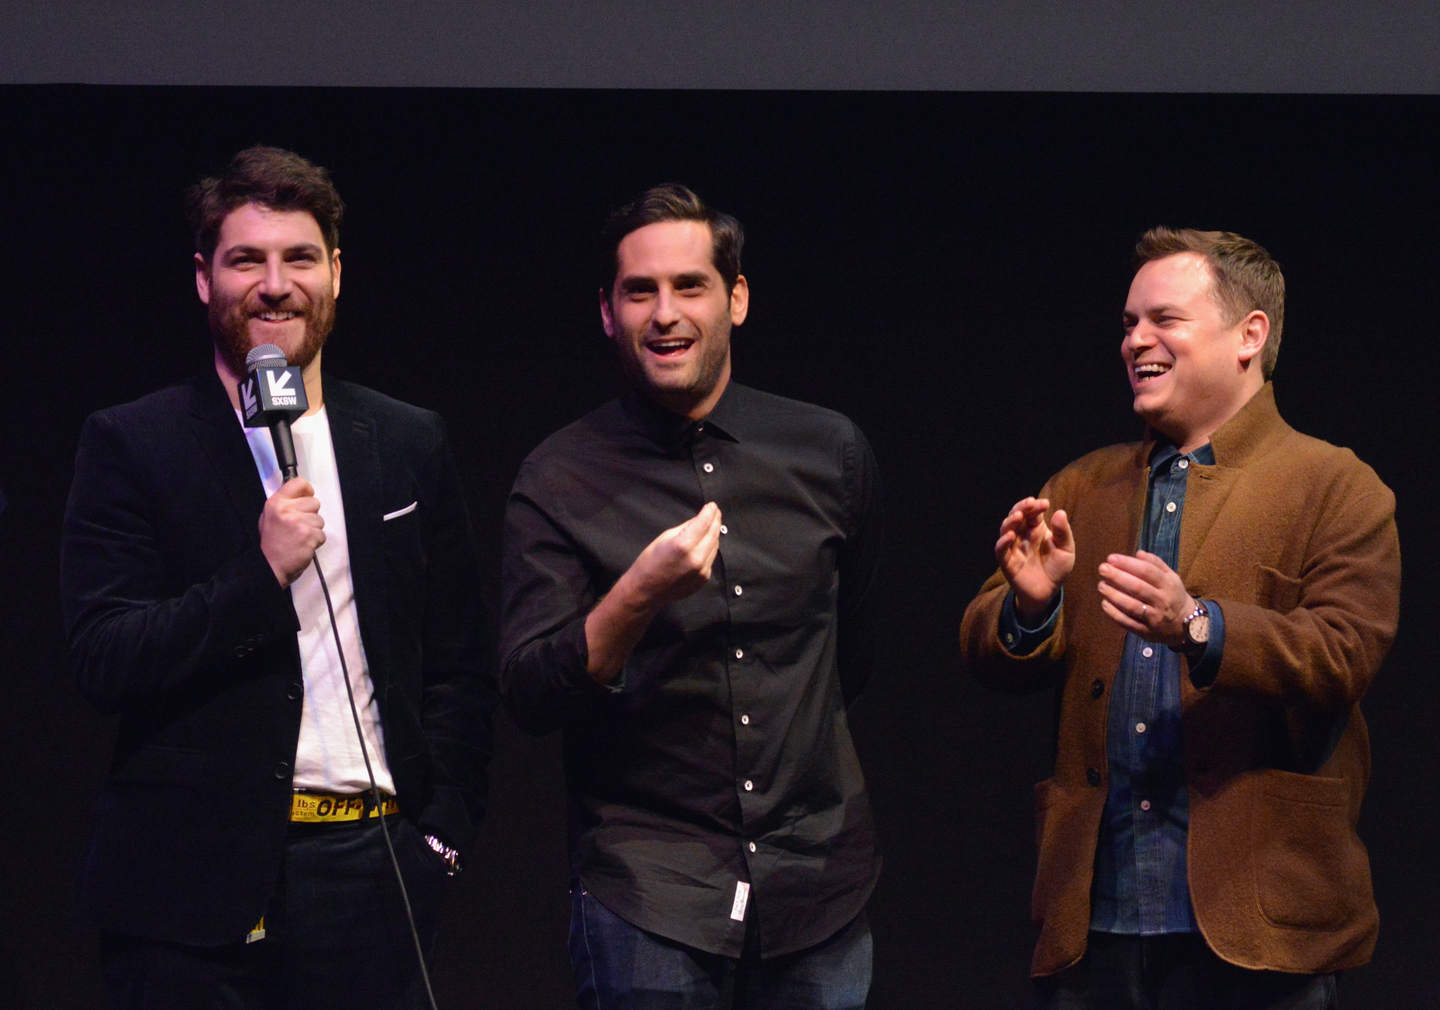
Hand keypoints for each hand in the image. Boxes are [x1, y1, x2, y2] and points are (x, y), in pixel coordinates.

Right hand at [259, 478, 324, 586]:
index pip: (299, 483)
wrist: (270, 566)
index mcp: (276, 503)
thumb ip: (284, 504)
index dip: (307, 491)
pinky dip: (315, 541)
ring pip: (320, 520)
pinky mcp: (309, 536)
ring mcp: (299, 523)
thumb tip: (302, 495)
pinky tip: (303, 546)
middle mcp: (287, 510)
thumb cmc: (271, 543)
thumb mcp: (269, 517)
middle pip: (315, 502)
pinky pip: (322, 534)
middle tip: (298, 526)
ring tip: (299, 538)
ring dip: (313, 530)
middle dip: (310, 515)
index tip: (305, 499)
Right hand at [584, 503, 722, 682]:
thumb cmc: (650, 561)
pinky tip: (705, 544)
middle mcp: (697, 558)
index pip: (704, 523)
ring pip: (715, 547)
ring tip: (711, 525)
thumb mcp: (664, 538)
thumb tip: (700, 520)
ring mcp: (702, 571)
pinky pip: (710, 559)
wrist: (646, 591)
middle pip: (713, 534)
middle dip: (715, 521)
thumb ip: (685, 528)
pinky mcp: (704, 579)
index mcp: (684, 545)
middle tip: (716, 512)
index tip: (713, 505)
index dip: (710, 512)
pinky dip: (709, 549)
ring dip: (714, 535)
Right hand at [995, 497, 1074, 621]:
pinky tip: (1010, 536)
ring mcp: (1013, 547)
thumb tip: (1059, 512)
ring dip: (1010, 521)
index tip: (1044, 503)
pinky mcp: (1007, 562)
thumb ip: (1063, 532)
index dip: (1036, 506)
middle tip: (1029, 503)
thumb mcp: (1066, 550)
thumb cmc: (1057, 568)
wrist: (1049, 592)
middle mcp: (1022, 535)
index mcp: (1036, 529)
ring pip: (1005, 529)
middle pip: (1016, 516)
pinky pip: (1000, 550)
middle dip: (1021, 507)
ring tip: (1018, 515)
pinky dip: (1002, 542)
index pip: (1032, 513)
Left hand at [1096, 550, 1194, 645]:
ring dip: (1114, 595)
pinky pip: (1128, 622)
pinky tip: (1105, 603)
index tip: (1111, 558)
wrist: (1186, 625)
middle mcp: (1162, 601)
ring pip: (1132, 606)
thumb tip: (1138, 553)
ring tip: (1101, 585)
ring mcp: (1154, 617)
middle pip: (1138, 587)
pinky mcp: (1146, 631)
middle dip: (1118, 577)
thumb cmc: (1173, 595)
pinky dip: (1115, 613)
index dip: (1128, 563)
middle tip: (1102, 569)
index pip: (1147, 571)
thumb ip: (1156, 564)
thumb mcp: (1171, 577)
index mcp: (1168, 585)